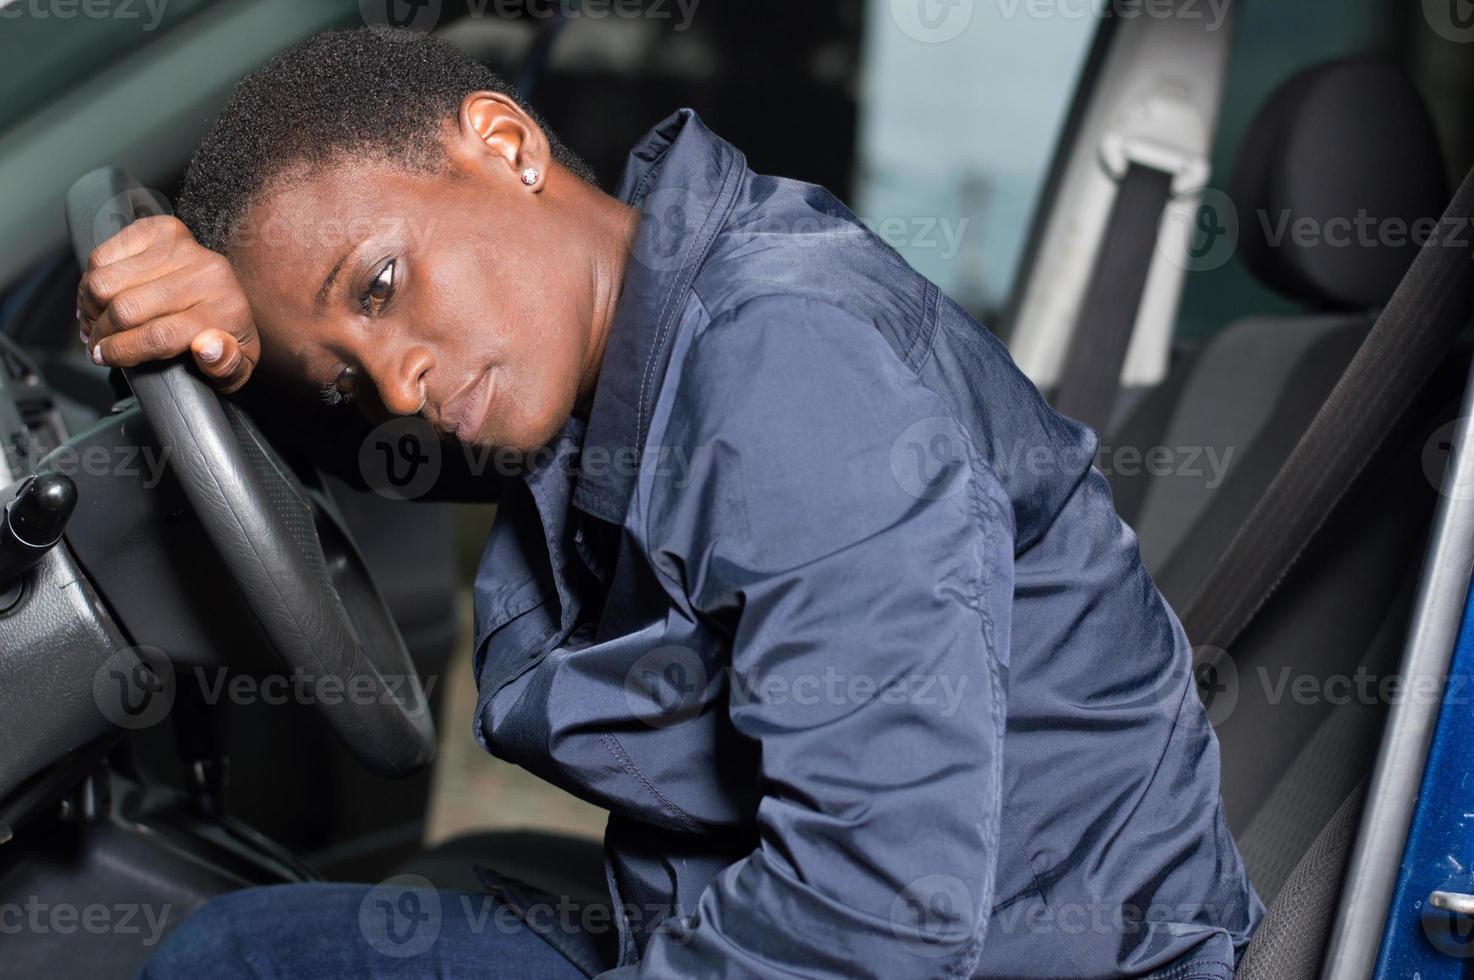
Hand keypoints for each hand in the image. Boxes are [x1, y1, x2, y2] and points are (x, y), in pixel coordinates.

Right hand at [78, 215, 259, 392]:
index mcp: (228, 310)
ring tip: (96, 323)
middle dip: (102, 334)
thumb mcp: (235, 368)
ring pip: (106, 281)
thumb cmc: (223, 338)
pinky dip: (90, 281)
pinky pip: (102, 257)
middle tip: (98, 345)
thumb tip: (207, 347)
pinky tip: (101, 299)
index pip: (161, 334)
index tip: (105, 357)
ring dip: (91, 307)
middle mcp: (208, 272)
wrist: (227, 297)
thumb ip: (226, 366)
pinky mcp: (159, 230)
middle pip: (127, 308)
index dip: (123, 351)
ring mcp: (183, 247)